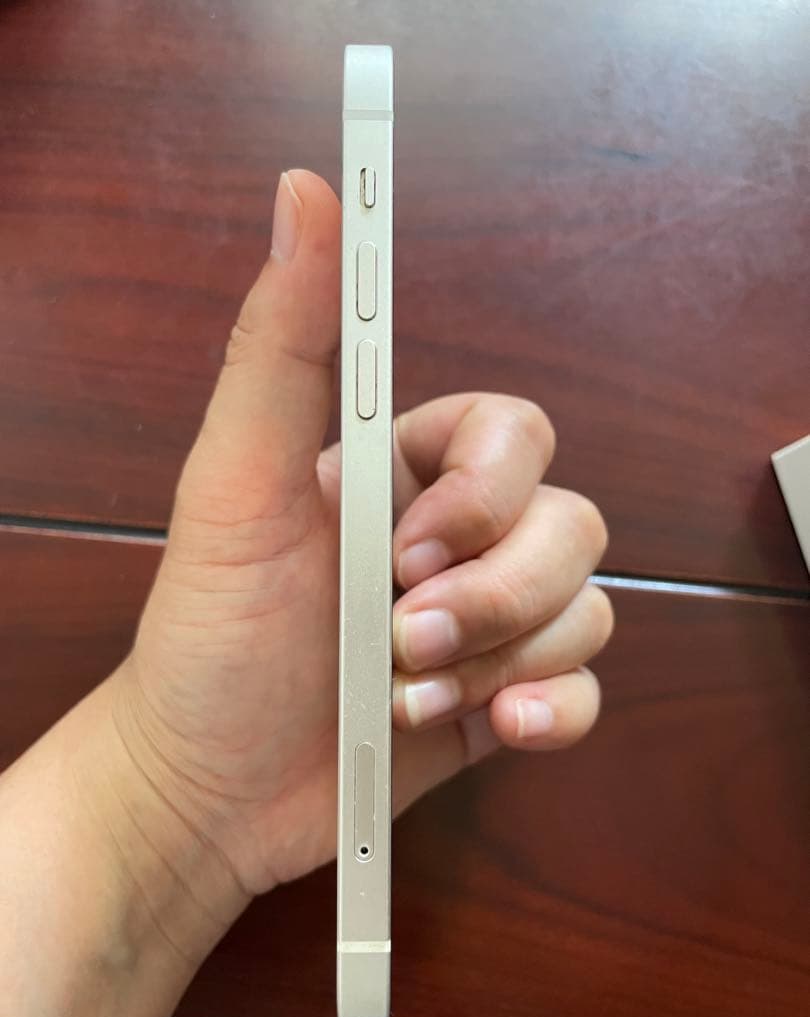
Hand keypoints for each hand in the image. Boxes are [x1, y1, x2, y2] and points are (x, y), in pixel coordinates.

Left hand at [113, 169, 612, 897]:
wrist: (208, 789)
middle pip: (570, 523)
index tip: (411, 544)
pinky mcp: (500, 698)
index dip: (485, 487)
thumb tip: (306, 193)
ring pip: (586, 606)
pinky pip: (584, 687)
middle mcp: (456, 541)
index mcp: (402, 475)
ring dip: (506, 656)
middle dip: (497, 591)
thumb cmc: (209, 636)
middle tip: (403, 631)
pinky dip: (553, 708)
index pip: (514, 433)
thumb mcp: (235, 484)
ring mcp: (485, 623)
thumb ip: (283, 344)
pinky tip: (495, 726)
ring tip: (409, 695)